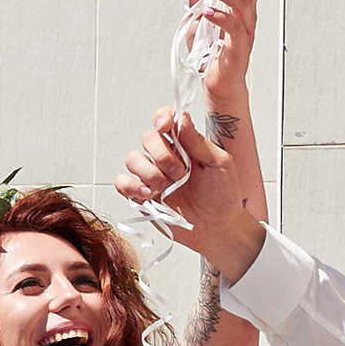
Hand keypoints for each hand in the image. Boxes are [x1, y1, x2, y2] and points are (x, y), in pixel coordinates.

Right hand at [116, 107, 259, 273]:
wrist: (217, 228)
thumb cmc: (222, 195)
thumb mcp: (219, 163)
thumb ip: (197, 141)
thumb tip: (182, 117)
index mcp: (183, 144)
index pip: (164, 120)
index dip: (161, 118)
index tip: (166, 127)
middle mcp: (164, 157)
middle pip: (147, 138)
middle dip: (162, 155)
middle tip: (181, 173)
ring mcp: (151, 176)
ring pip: (132, 158)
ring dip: (150, 172)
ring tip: (167, 187)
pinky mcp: (141, 196)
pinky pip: (121, 183)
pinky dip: (131, 186)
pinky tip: (150, 194)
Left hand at [182, 0, 266, 109]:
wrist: (217, 83)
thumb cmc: (210, 51)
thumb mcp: (196, 15)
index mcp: (241, 8)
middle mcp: (247, 18)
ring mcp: (245, 33)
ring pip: (242, 4)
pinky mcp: (239, 49)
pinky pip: (233, 28)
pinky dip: (220, 17)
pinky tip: (206, 11)